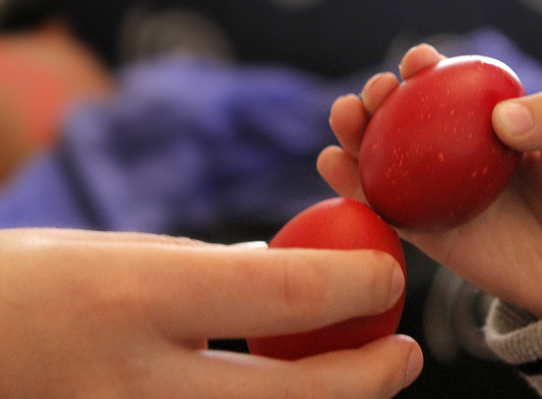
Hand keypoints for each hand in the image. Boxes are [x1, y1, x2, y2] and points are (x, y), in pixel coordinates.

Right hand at [0, 228, 420, 397]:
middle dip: (371, 380)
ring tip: (360, 376)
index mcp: (139, 299)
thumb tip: (277, 269)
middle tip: (406, 356)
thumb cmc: (28, 287)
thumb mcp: (118, 253)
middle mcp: (141, 382)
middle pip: (298, 396)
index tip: (390, 274)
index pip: (287, 291)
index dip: (358, 283)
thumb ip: (208, 270)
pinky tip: (289, 390)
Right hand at [318, 44, 541, 317]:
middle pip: (400, 117)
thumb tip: (503, 117)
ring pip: (379, 157)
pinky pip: (379, 205)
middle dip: (376, 95)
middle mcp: (449, 153)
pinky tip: (332, 165)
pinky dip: (349, 184)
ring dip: (352, 132)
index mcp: (481, 122)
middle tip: (374, 93)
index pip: (444, 86)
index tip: (418, 63)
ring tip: (344, 118)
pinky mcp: (420, 229)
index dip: (423, 68)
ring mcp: (431, 191)